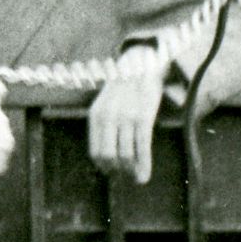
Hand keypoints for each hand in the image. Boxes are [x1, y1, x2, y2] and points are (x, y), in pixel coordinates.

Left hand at [88, 44, 168, 181]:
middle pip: (109, 156)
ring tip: (136, 175)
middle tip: (125, 174)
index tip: (112, 172)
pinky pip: (142, 148)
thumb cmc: (124, 87)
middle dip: (118, 170)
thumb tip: (107, 154)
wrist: (141, 65)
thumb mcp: (106, 103)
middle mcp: (108, 117)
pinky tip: (145, 176)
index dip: (103, 166)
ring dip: (131, 170)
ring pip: (126, 156)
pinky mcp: (143, 118)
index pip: (95, 151)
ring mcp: (126, 118)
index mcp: (96, 115)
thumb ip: (104, 124)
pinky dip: (144, 165)